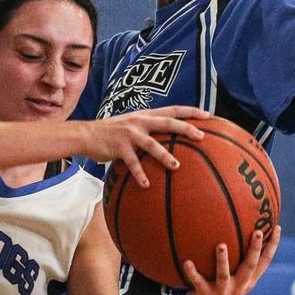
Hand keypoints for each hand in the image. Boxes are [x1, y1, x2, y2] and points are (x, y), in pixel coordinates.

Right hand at [84, 106, 209, 187]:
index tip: (208, 115)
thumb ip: (148, 129)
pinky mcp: (119, 147)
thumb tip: (168, 140)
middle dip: (186, 128)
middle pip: (167, 122)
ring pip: (151, 144)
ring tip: (176, 167)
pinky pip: (132, 163)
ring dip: (165, 155)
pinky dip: (140, 174)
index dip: (190, 111)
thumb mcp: (131, 125)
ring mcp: (129, 134)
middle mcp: (139, 121)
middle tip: (202, 136)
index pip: (172, 109)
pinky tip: (146, 185)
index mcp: (145, 115)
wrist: (86, 134)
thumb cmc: (111, 133)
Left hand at [181, 226, 280, 294]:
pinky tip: (186, 261)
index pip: (265, 262)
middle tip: (257, 232)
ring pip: (223, 274)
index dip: (273, 246)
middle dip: (255, 249)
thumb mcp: (232, 279)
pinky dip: (192, 271)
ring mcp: (222, 291)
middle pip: (250, 266)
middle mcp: (238, 286)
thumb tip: (234, 230)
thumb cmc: (218, 291)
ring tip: (221, 245)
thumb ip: (237, 261)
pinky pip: (197, 281)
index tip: (278, 227)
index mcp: (247, 281)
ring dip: (222, 260)